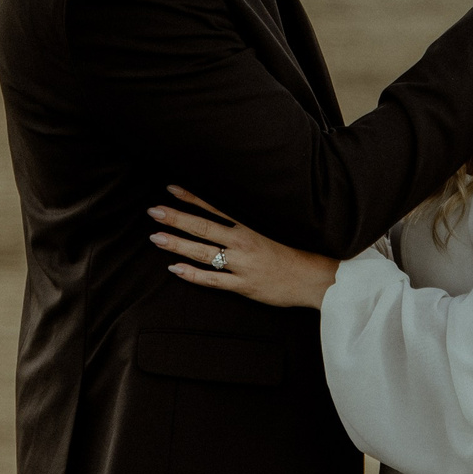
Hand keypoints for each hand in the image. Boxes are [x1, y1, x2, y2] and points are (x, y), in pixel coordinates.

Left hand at [149, 187, 338, 309]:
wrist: (319, 277)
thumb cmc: (301, 249)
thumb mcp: (279, 224)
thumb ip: (256, 216)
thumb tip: (234, 204)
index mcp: (251, 224)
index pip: (215, 206)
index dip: (191, 197)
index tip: (171, 188)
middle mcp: (244, 241)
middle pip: (203, 227)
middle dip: (176, 218)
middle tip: (153, 211)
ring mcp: (242, 265)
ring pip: (202, 252)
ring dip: (177, 244)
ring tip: (156, 237)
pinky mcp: (244, 286)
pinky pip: (212, 280)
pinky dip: (192, 275)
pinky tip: (175, 269)